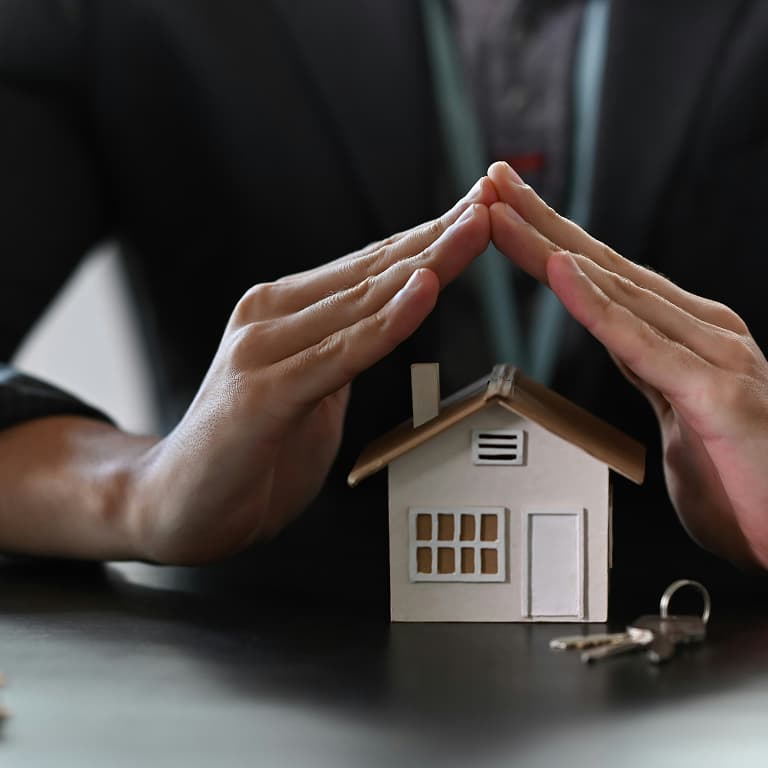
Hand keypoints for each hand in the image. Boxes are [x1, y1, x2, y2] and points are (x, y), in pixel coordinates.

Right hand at [126, 178, 496, 562]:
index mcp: (285, 312)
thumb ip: (339, 352)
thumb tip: (384, 326)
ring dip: (429, 261)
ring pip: (364, 300)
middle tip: (495, 195)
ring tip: (477, 224)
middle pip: (374, 270)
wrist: (177, 505)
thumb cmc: (249, 450)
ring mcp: (264, 350)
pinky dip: (388, 323)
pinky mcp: (264, 393)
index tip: (478, 210)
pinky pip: (342, 354)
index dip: (428, 238)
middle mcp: (272, 317)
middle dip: (441, 233)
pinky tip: (424, 289)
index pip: (370, 267)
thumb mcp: (308, 390)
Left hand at [488, 160, 767, 569]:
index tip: (506, 212)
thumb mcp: (678, 413)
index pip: (605, 279)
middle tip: (492, 183)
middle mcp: (698, 333)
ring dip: (552, 248)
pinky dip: (596, 306)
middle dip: (542, 223)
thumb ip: (652, 372)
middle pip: (603, 269)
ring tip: (503, 215)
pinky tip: (561, 271)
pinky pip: (641, 344)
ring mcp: (710, 357)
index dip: (552, 241)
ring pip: (615, 292)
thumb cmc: (744, 482)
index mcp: (684, 337)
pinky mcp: (715, 393)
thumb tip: (622, 348)